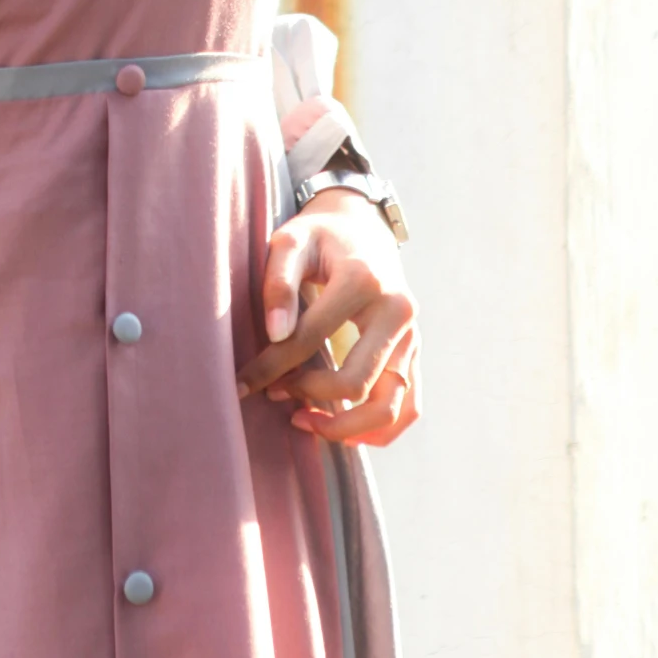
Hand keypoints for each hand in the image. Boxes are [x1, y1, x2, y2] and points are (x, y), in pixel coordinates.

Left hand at [236, 191, 419, 448]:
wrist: (362, 228)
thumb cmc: (319, 236)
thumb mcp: (290, 241)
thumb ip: (278, 283)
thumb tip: (276, 335)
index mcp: (363, 281)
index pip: (310, 339)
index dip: (271, 366)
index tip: (241, 385)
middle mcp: (397, 311)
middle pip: (356, 382)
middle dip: (309, 396)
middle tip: (275, 393)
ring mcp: (412, 335)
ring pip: (390, 408)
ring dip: (346, 428)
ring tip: (304, 421)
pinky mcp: (415, 352)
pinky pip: (408, 408)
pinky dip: (376, 430)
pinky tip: (339, 427)